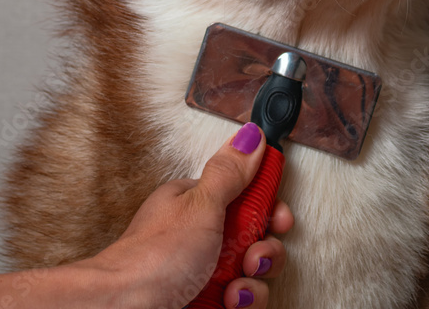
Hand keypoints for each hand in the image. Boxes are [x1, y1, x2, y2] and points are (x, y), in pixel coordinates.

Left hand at [88, 122, 293, 308]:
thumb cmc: (150, 259)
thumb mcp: (200, 206)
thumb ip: (229, 172)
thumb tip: (250, 136)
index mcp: (197, 203)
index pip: (246, 195)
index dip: (268, 206)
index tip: (278, 218)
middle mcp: (201, 236)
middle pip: (255, 236)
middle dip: (264, 249)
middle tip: (252, 255)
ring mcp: (204, 270)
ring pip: (252, 272)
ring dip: (253, 281)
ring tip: (234, 286)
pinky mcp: (206, 300)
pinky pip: (242, 300)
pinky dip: (241, 303)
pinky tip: (227, 303)